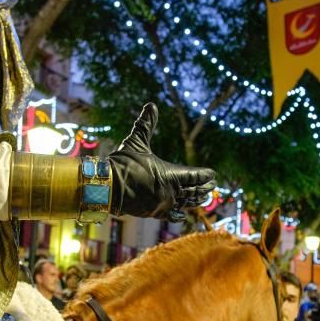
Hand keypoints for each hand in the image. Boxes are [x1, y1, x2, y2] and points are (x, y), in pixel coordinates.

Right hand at [107, 103, 216, 220]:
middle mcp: (170, 191)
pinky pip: (170, 215)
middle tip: (212, 186)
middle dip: (203, 188)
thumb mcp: (136, 141)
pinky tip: (183, 215)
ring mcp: (163, 204)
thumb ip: (146, 124)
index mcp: (171, 174)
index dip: (204, 175)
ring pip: (184, 203)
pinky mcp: (153, 213)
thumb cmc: (123, 163)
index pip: (194, 175)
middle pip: (193, 191)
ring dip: (195, 200)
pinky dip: (178, 214)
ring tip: (203, 198)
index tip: (212, 174)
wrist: (107, 187)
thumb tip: (151, 105)